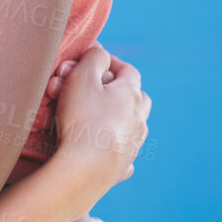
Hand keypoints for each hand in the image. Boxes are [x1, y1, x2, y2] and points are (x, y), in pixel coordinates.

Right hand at [53, 43, 150, 192]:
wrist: (85, 169)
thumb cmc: (82, 119)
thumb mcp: (82, 78)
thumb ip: (93, 59)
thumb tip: (101, 52)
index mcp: (131, 94)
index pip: (128, 71)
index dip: (112, 63)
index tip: (96, 61)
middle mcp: (139, 118)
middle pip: (138, 98)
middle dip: (121, 91)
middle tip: (101, 90)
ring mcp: (134, 144)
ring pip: (134, 125)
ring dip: (120, 118)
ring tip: (101, 118)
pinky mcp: (123, 166)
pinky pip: (124, 153)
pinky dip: (116, 147)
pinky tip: (105, 151)